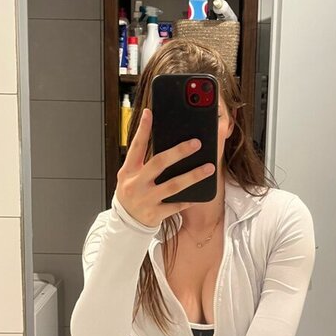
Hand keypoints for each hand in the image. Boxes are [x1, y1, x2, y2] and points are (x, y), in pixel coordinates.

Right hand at [115, 107, 214, 227]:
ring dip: (193, 176)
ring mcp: (146, 200)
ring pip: (173, 185)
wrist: (126, 223)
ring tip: (209, 167)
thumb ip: (144, 159)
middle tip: (197, 142)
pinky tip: (201, 192)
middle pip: (159, 163)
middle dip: (179, 152)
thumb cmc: (133, 192)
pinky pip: (176, 205)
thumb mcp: (131, 175)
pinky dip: (189, 198)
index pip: (136, 146)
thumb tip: (167, 140)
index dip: (143, 129)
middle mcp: (136, 184)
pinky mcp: (155, 214)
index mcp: (129, 171)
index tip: (150, 113)